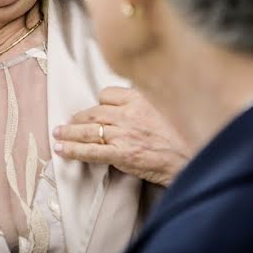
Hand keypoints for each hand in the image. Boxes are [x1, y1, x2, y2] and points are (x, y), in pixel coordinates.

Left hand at [53, 86, 189, 185]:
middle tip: (69, 122)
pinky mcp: (121, 155)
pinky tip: (61, 149)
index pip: (107, 94)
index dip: (100, 103)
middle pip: (94, 112)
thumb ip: (148, 102)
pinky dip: (72, 150)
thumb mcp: (167, 108)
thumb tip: (134, 103)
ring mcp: (123, 134)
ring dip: (68, 132)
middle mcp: (128, 114)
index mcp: (140, 99)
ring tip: (57, 133)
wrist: (195, 158)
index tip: (97, 109)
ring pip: (87, 130)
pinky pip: (90, 151)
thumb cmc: (185, 136)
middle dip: (78, 118)